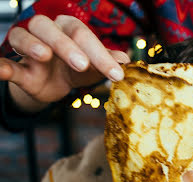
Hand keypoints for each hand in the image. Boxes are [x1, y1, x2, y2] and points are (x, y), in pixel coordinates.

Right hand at [0, 15, 129, 104]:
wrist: (54, 86)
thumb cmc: (75, 69)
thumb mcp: (94, 68)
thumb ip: (106, 62)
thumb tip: (125, 60)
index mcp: (69, 30)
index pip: (84, 36)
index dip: (101, 55)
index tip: (116, 74)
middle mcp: (47, 32)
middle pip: (54, 30)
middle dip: (68, 46)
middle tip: (82, 65)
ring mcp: (28, 47)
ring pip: (24, 36)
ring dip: (33, 44)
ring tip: (44, 55)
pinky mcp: (17, 66)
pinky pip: (5, 62)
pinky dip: (0, 65)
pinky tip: (0, 70)